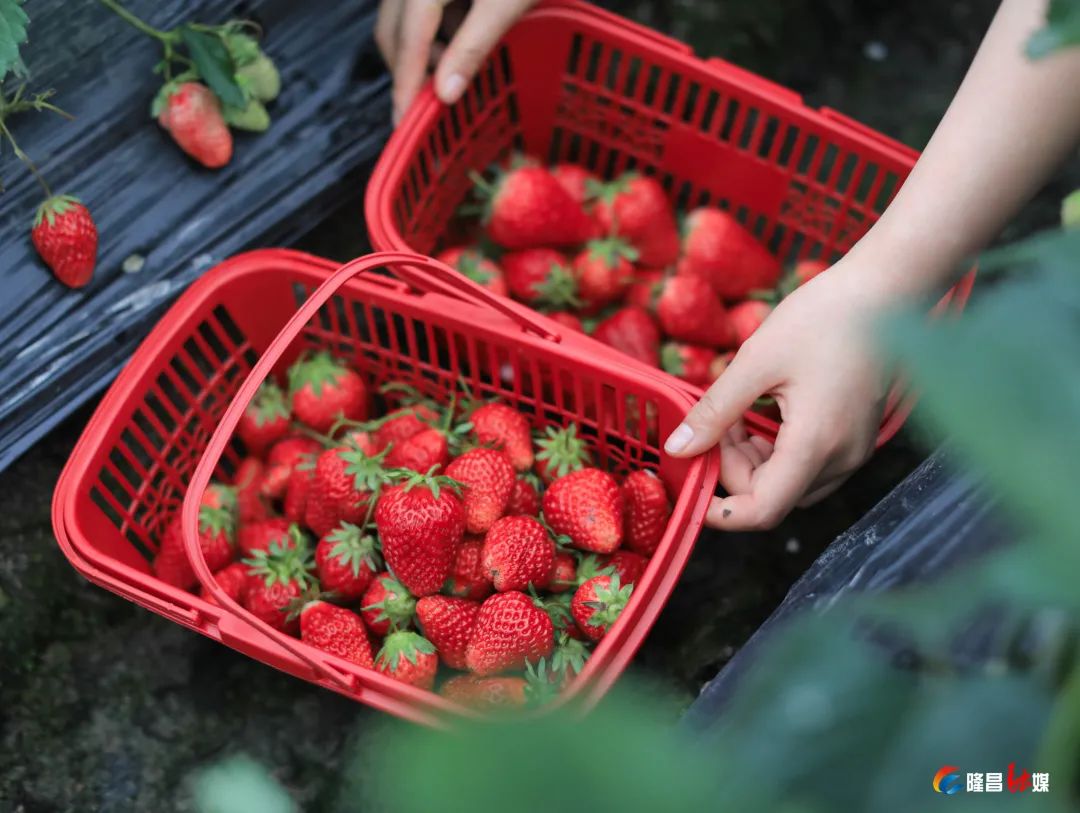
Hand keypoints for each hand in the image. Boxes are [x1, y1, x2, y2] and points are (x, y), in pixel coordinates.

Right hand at [375, 0, 537, 124]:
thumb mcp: (504, 4)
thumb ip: (472, 48)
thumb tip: (446, 93)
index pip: (406, 44)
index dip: (405, 88)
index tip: (405, 123)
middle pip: (393, 31)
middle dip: (410, 71)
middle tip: (433, 104)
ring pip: (403, 18)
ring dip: (424, 50)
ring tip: (458, 66)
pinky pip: (419, 3)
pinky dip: (435, 26)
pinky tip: (464, 32)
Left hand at [663, 264, 891, 530]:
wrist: (885, 290)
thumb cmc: (822, 318)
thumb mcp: (755, 362)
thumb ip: (714, 412)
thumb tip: (677, 450)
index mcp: (816, 445)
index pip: (762, 511)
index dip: (721, 512)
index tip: (690, 483)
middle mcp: (841, 459)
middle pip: (771, 495)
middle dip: (732, 467)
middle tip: (714, 421)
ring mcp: (853, 451)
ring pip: (787, 482)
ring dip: (751, 458)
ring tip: (736, 410)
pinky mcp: (854, 438)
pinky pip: (806, 464)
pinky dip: (774, 448)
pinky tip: (761, 410)